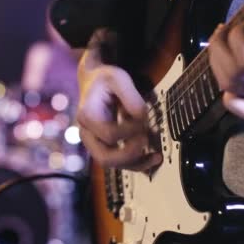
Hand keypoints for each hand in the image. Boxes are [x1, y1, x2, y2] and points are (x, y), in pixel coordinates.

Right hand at [76, 51, 161, 170]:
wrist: (93, 81)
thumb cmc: (105, 80)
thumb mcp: (119, 79)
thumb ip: (132, 98)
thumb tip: (143, 119)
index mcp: (87, 116)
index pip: (109, 134)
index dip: (130, 131)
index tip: (143, 118)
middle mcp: (87, 133)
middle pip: (104, 158)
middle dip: (129, 156)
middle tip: (146, 141)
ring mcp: (93, 142)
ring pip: (112, 164)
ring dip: (135, 163)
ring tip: (156, 156)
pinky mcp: (103, 146)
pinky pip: (118, 162)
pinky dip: (135, 163)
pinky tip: (152, 158)